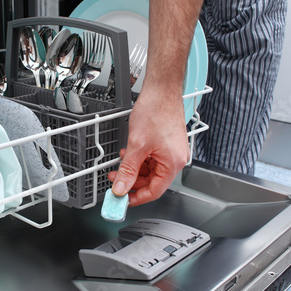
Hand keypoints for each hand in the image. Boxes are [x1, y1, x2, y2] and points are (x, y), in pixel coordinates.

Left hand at [108, 86, 189, 206]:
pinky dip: (138, 160)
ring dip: (133, 170)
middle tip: (115, 182)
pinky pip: (151, 159)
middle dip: (131, 182)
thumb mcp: (137, 145)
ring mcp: (171, 151)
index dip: (137, 197)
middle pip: (152, 181)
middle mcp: (175, 159)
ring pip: (149, 170)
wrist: (161, 89)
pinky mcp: (166, 144)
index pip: (155, 191)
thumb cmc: (156, 110)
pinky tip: (127, 156)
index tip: (123, 201)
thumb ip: (128, 169)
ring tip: (118, 168)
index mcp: (173, 163)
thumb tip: (121, 187)